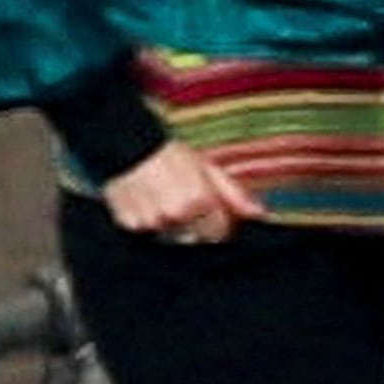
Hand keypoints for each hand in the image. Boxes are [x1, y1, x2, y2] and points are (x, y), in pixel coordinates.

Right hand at [101, 140, 262, 244]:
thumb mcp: (207, 168)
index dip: (216, 222)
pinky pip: (145, 231)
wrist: (124, 146)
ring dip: (170, 224)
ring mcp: (151, 222)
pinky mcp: (129, 224)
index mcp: (199, 201)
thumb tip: (259, 213)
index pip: (219, 233)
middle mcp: (176, 215)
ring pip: (170, 235)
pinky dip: (146, 221)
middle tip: (181, 198)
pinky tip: (144, 200)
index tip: (211, 211)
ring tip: (161, 196)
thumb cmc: (168, 154)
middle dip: (194, 224)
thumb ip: (234, 194)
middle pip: (195, 237)